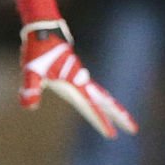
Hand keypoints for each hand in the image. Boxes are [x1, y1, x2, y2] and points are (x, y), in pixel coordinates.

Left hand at [19, 22, 136, 138]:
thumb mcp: (30, 71)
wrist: (43, 29)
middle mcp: (80, 81)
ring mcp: (79, 76)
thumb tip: (29, 107)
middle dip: (119, 116)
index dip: (100, 121)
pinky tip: (100, 102)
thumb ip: (30, 89)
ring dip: (112, 107)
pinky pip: (92, 89)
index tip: (111, 135)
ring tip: (123, 119)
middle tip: (134, 129)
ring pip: (101, 95)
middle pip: (105, 101)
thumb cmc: (37, 50)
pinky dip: (101, 98)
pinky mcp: (75, 72)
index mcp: (73, 85)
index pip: (90, 108)